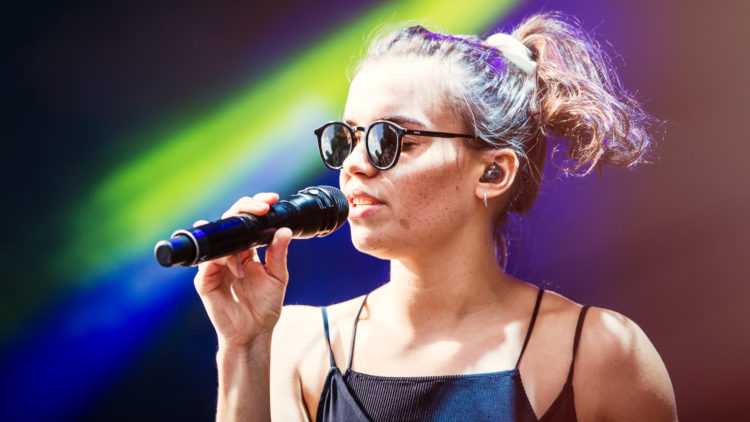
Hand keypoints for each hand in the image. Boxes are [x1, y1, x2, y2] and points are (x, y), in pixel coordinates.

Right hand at [193, 192, 292, 350]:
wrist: (254, 333)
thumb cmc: (265, 307)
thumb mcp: (278, 277)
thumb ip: (278, 254)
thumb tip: (284, 230)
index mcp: (245, 251)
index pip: (246, 221)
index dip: (255, 207)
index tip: (272, 200)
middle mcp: (228, 254)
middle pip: (229, 221)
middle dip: (245, 208)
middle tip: (262, 207)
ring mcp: (215, 266)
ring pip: (217, 237)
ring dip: (235, 233)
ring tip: (251, 239)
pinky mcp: (205, 280)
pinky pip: (208, 262)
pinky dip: (222, 258)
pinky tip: (236, 265)